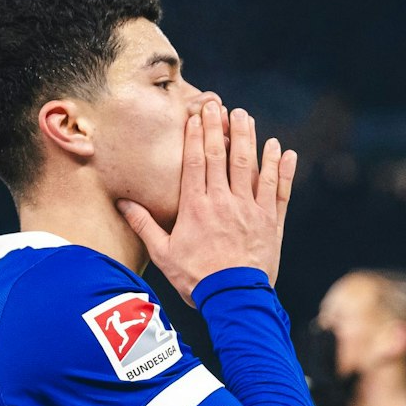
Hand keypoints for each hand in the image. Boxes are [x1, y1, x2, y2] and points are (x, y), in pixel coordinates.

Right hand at [120, 105, 295, 301]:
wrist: (234, 300)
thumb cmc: (196, 279)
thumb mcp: (164, 254)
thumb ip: (144, 226)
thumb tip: (122, 204)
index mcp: (196, 207)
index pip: (195, 161)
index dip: (196, 135)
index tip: (196, 115)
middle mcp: (224, 201)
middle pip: (222, 155)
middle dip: (219, 127)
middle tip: (218, 105)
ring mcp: (251, 209)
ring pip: (251, 165)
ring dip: (249, 138)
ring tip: (245, 116)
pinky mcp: (271, 221)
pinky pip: (279, 189)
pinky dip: (282, 168)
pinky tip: (283, 149)